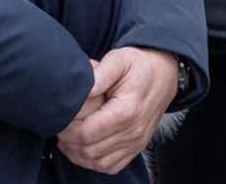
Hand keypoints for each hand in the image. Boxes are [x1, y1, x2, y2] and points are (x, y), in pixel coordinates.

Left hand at [57, 46, 179, 173]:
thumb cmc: (141, 65)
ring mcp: (137, 142)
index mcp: (127, 111)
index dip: (66, 131)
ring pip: (99, 162)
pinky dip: (94, 163)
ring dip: (78, 155)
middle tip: (59, 129)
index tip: (58, 120)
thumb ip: (99, 74)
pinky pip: (112, 166)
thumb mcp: (119, 59)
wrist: (166, 73)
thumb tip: (82, 89)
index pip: (86, 134)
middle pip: (89, 150)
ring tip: (67, 140)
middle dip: (68, 143)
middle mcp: (133, 131)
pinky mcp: (138, 147)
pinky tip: (84, 150)